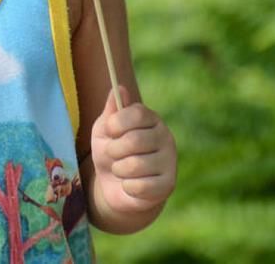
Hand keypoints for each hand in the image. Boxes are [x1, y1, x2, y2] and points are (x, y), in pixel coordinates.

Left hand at [90, 86, 176, 215]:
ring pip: (134, 165)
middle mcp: (165, 136)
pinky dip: (127, 187)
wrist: (115, 185)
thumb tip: (119, 88)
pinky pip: (140, 186)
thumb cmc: (111, 151)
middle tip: (112, 154)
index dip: (117, 123)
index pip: (137, 113)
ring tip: (121, 170)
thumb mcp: (104, 129)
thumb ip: (111, 110)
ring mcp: (170, 161)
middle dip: (113, 150)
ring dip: (118, 170)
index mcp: (151, 119)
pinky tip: (130, 184)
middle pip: (134, 140)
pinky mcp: (168, 184)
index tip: (109, 130)